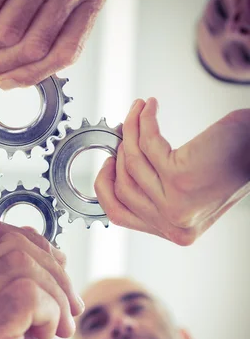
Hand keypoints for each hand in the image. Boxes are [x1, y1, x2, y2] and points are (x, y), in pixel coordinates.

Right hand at [0, 220, 83, 338]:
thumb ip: (30, 273)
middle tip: (69, 309)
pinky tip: (50, 334)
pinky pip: (24, 295)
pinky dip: (50, 309)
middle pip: (10, 245)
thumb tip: (50, 245)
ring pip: (19, 267)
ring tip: (61, 325)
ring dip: (57, 294)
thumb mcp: (29, 310)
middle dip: (55, 271)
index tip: (56, 282)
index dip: (36, 246)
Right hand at [95, 99, 249, 244]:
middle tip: (123, 130)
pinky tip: (149, 107)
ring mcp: (175, 204)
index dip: (106, 187)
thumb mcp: (186, 189)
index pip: (120, 216)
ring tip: (137, 111)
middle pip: (122, 188)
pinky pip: (146, 144)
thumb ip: (156, 193)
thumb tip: (118, 171)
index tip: (107, 164)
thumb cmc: (232, 162)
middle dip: (118, 153)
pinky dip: (143, 121)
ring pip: (131, 164)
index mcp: (176, 231)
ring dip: (130, 130)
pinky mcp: (179, 179)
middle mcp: (174, 223)